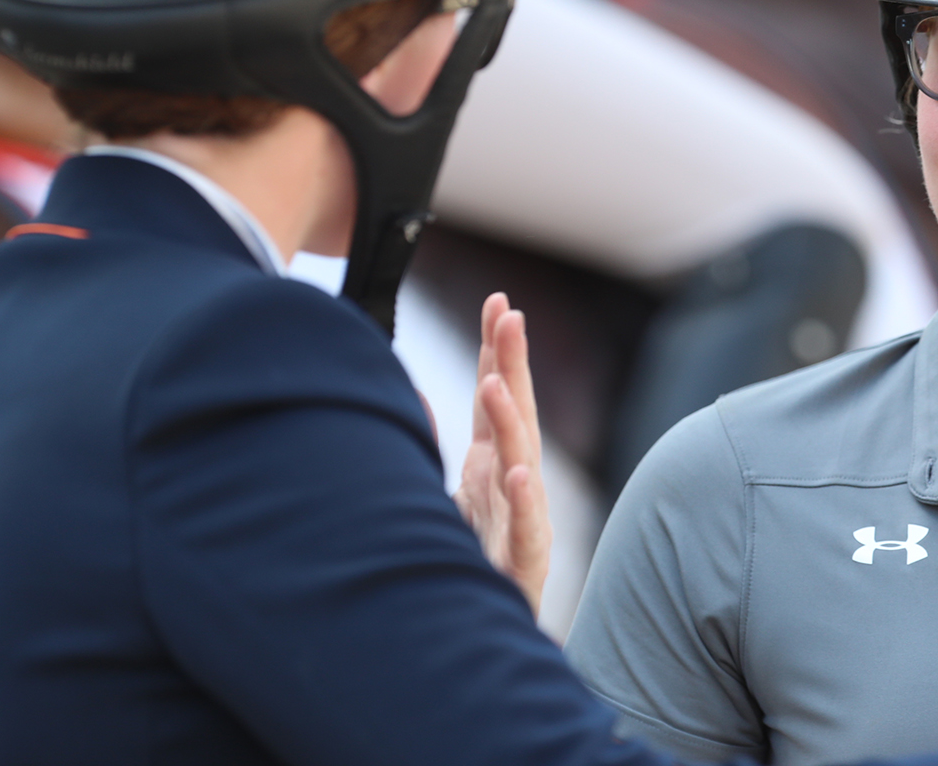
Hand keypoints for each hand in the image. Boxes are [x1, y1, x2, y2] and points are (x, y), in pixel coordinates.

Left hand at [453, 292, 549, 616]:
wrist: (478, 636)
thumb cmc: (465, 563)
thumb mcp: (437, 495)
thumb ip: (428, 445)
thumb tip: (412, 395)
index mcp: (491, 464)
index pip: (498, 395)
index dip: (498, 349)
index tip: (498, 301)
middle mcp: (510, 483)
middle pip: (514, 413)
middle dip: (512, 362)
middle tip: (507, 313)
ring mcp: (521, 519)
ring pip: (521, 462)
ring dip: (511, 420)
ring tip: (493, 382)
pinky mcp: (523, 562)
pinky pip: (525, 527)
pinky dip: (523, 498)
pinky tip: (516, 472)